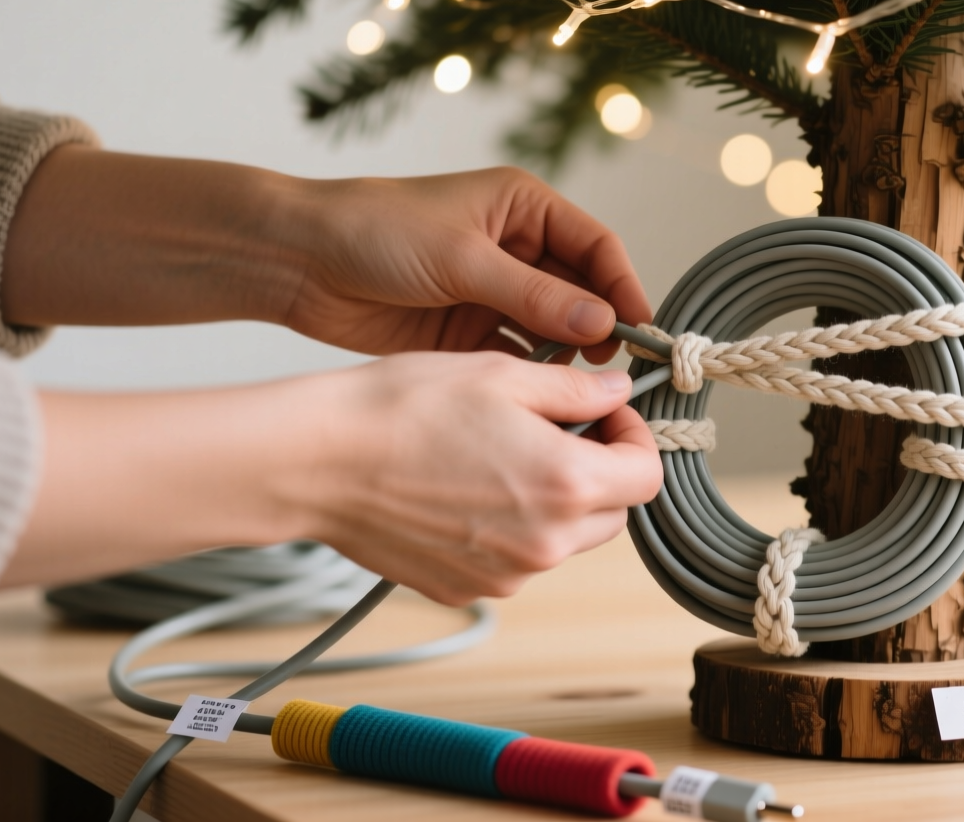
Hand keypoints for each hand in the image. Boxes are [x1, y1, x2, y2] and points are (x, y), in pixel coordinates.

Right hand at [3, 353, 663, 601]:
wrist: (317, 461)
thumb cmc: (400, 409)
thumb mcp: (502, 374)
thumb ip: (576, 390)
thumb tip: (618, 393)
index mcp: (567, 486)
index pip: (647, 476)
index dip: (634, 438)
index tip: (607, 415)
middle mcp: (544, 544)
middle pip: (613, 514)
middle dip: (599, 471)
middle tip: (558, 429)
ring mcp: (504, 576)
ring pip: (564, 541)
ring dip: (554, 501)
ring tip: (500, 455)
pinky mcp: (466, 589)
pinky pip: (515, 561)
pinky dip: (509, 528)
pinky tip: (466, 487)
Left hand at [285, 168, 652, 362]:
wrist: (297, 262)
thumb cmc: (373, 232)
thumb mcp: (461, 259)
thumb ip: (535, 295)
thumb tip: (603, 324)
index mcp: (524, 208)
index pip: (597, 247)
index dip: (623, 286)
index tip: (641, 329)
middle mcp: (518, 248)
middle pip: (583, 291)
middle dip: (602, 327)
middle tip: (618, 370)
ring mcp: (495, 292)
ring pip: (555, 329)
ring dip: (570, 357)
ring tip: (583, 390)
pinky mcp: (471, 331)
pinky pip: (520, 355)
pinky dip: (534, 375)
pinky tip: (544, 398)